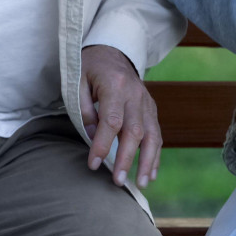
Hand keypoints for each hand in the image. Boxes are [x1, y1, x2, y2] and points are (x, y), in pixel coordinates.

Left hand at [80, 45, 161, 188]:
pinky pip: (157, 134)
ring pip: (152, 135)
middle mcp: (135, 94)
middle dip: (127, 159)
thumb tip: (93, 136)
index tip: (94, 164)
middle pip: (134, 131)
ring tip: (142, 184)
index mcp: (115, 85)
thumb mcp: (78, 81)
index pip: (111, 120)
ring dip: (147, 162)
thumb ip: (84, 109)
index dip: (103, 144)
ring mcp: (147, 102)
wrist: (113, 51)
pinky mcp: (152, 109)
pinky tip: (151, 174)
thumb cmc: (90, 68)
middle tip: (118, 181)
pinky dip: (155, 155)